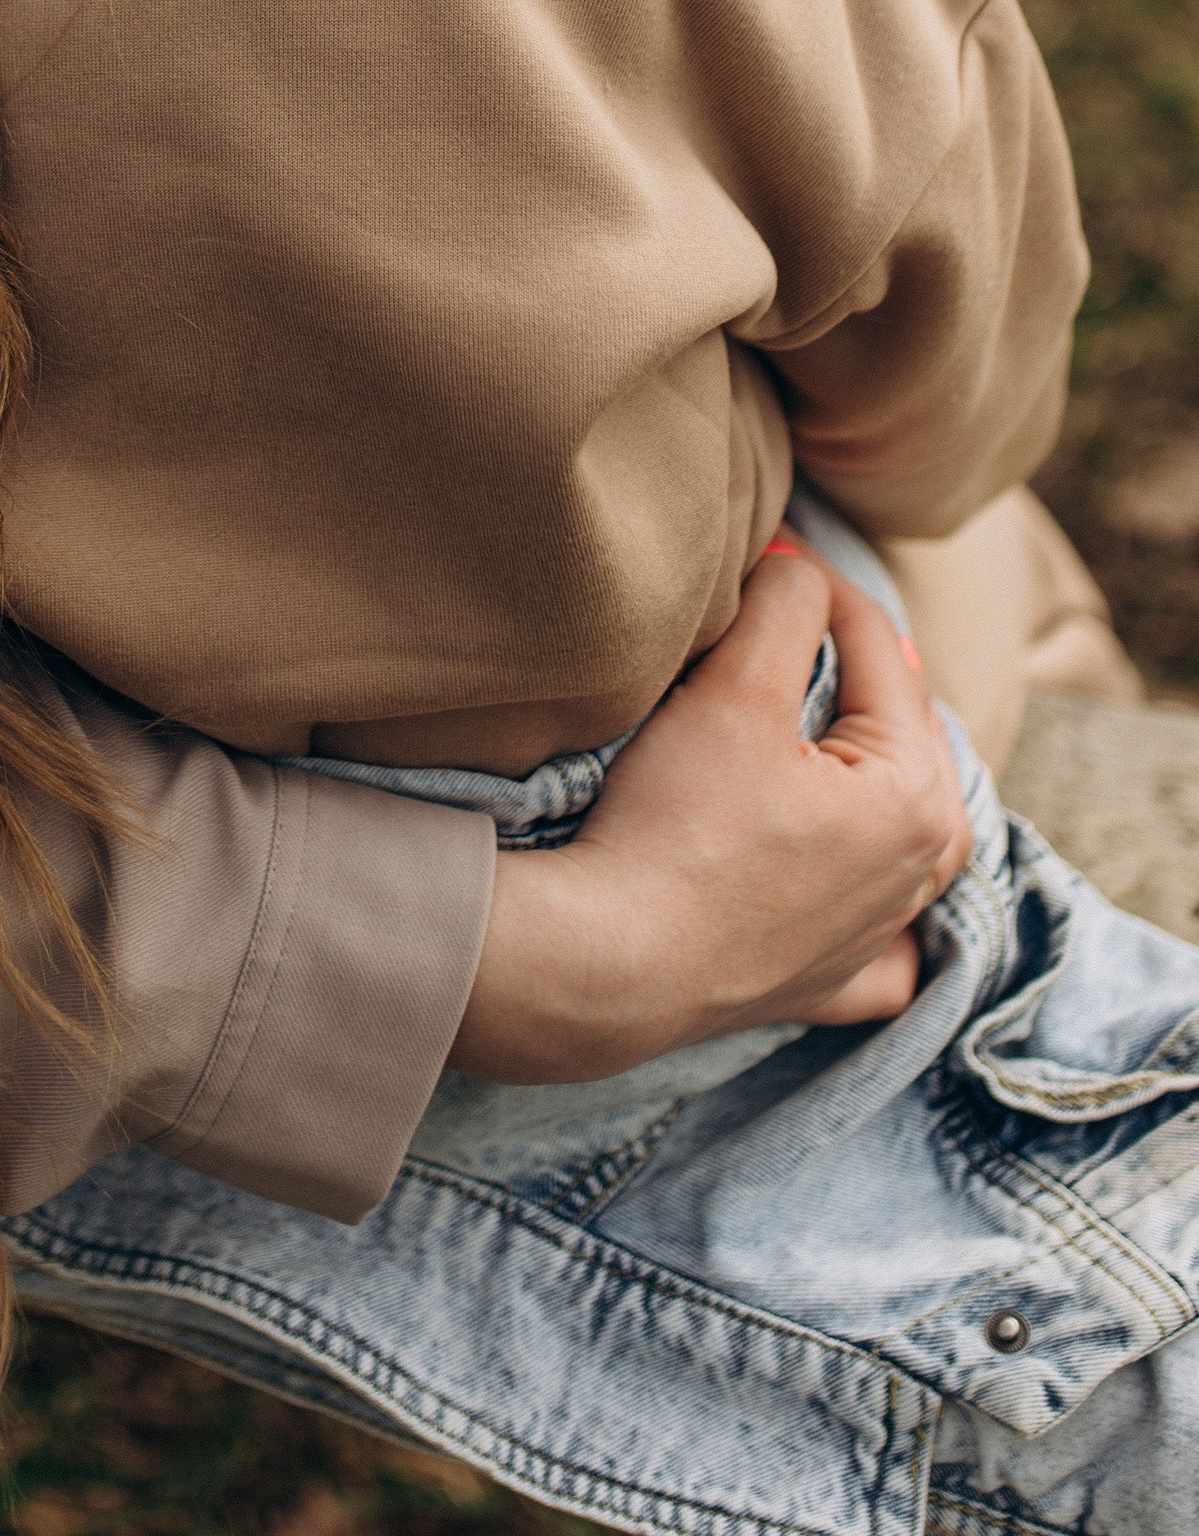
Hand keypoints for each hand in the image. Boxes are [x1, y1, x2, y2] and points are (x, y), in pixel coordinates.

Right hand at [449, 543, 972, 1084]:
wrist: (612, 964)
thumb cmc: (678, 824)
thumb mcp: (736, 688)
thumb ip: (786, 608)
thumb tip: (802, 569)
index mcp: (919, 795)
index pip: (881, 649)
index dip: (816, 585)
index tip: (766, 550)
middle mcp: (921, 871)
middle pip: (902, 732)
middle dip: (854, 668)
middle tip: (788, 616)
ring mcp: (880, 937)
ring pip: (905, 826)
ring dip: (874, 767)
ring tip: (831, 723)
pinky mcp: (831, 985)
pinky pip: (881, 938)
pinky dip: (874, 904)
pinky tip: (851, 882)